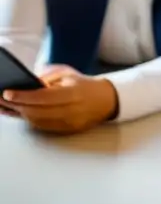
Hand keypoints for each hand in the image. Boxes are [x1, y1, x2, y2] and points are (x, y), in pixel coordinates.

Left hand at [1, 66, 117, 133]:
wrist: (107, 99)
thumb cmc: (84, 84)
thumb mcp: (68, 73)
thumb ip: (47, 76)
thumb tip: (26, 84)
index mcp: (74, 93)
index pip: (43, 97)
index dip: (23, 96)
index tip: (7, 93)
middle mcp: (73, 110)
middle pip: (37, 111)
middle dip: (16, 106)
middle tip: (1, 101)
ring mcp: (71, 123)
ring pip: (38, 121)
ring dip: (20, 114)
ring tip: (6, 107)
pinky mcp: (68, 130)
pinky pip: (44, 127)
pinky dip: (30, 119)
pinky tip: (20, 113)